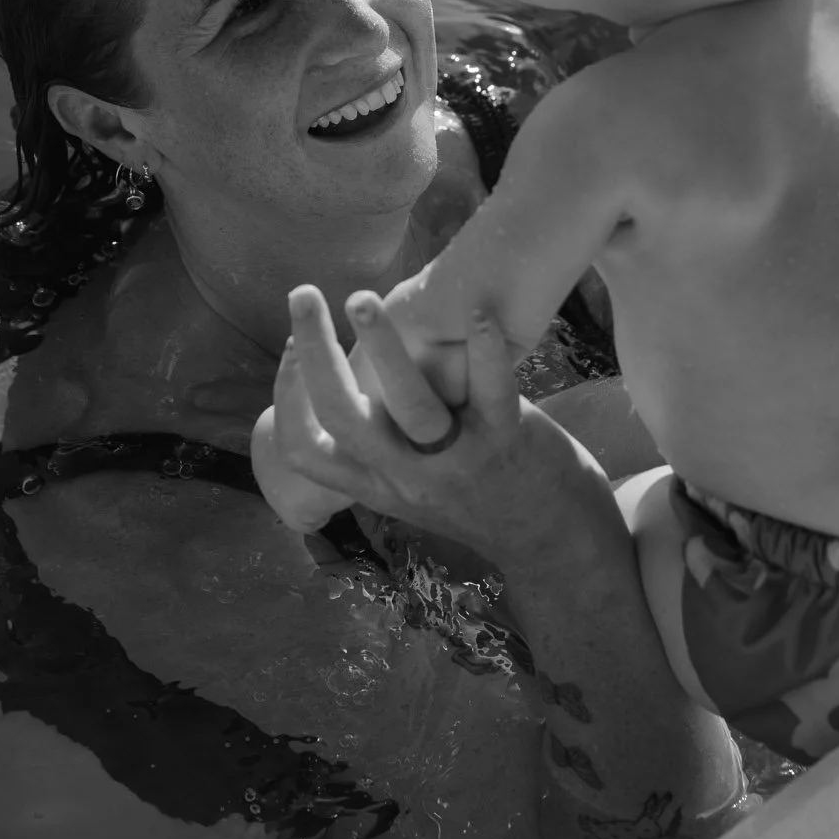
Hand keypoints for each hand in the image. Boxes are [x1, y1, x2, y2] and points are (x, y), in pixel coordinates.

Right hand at [264, 284, 594, 565]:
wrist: (553, 545)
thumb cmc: (477, 501)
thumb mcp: (412, 490)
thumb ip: (379, 448)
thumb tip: (343, 386)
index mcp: (377, 484)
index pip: (304, 450)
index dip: (286, 395)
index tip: (293, 341)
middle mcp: (406, 476)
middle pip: (341, 416)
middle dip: (314, 351)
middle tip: (302, 294)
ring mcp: (455, 461)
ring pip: (408, 403)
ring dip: (383, 346)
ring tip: (362, 299)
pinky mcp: (505, 441)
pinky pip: (490, 391)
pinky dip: (485, 349)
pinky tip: (476, 312)